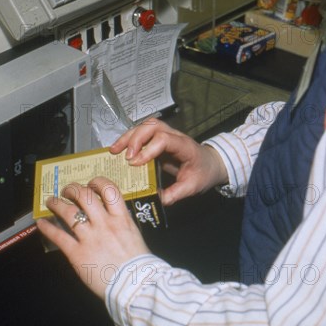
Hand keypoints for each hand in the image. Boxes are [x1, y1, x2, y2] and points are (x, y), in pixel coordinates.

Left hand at [36, 177, 149, 298]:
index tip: (92, 184)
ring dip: (57, 204)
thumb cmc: (139, 265)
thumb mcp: (135, 236)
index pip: (109, 190)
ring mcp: (90, 237)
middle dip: (73, 189)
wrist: (134, 286)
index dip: (98, 182)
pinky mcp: (77, 253)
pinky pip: (59, 236)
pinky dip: (48, 228)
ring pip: (69, 212)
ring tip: (51, 202)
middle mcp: (104, 223)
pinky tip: (41, 223)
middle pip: (85, 196)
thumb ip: (122, 225)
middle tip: (68, 191)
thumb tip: (113, 218)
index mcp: (121, 219)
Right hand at [110, 119, 227, 204]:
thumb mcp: (192, 187)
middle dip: (135, 139)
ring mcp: (166, 134)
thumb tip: (157, 199)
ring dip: (128, 136)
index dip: (148, 149)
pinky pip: (142, 133)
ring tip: (114, 150)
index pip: (164, 139)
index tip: (136, 163)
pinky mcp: (158, 138)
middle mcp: (175, 136)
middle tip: (124, 156)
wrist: (212, 164)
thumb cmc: (203, 173)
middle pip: (152, 126)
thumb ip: (176, 193)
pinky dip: (129, 139)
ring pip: (145, 126)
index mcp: (185, 146)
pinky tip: (118, 149)